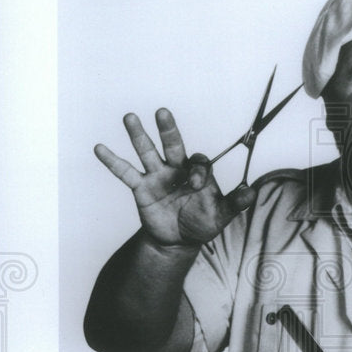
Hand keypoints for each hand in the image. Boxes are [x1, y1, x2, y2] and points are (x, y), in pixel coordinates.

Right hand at [94, 108, 255, 247]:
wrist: (179, 240)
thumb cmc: (202, 223)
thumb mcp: (221, 215)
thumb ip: (234, 203)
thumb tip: (252, 192)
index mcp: (197, 172)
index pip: (197, 162)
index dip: (197, 170)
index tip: (195, 184)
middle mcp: (176, 169)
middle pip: (173, 144)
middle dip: (168, 129)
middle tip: (163, 112)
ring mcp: (157, 176)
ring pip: (147, 152)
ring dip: (138, 135)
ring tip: (129, 117)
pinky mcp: (141, 188)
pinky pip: (125, 172)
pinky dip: (112, 161)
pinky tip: (99, 148)